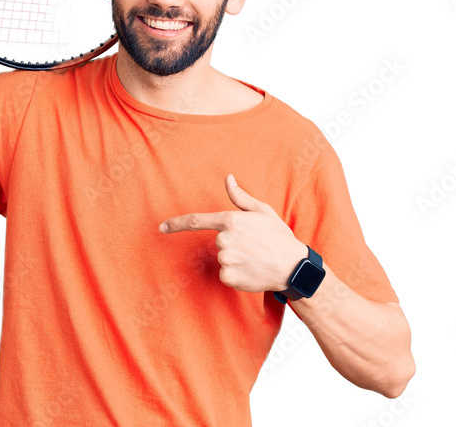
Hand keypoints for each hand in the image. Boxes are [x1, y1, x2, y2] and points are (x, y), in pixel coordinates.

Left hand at [159, 174, 308, 293]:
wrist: (293, 266)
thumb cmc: (278, 236)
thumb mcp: (262, 211)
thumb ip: (240, 197)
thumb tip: (228, 179)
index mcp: (231, 220)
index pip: (196, 221)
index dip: (176, 224)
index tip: (162, 227)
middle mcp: (225, 239)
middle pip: (218, 242)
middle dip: (232, 244)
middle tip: (254, 246)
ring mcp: (226, 259)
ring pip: (222, 259)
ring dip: (235, 259)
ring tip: (256, 258)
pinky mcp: (228, 277)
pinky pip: (226, 274)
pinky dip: (237, 274)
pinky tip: (253, 270)